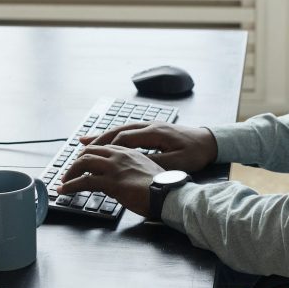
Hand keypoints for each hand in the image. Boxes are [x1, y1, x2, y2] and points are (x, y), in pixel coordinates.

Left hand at [56, 145, 163, 216]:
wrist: (169, 193)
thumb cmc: (162, 187)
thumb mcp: (147, 171)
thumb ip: (132, 170)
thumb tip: (122, 179)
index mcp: (129, 152)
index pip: (103, 148)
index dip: (89, 154)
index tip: (81, 161)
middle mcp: (119, 155)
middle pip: (89, 152)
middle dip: (76, 161)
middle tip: (69, 172)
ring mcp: (114, 168)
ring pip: (83, 163)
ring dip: (70, 172)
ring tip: (64, 182)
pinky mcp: (111, 182)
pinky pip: (84, 182)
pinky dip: (70, 186)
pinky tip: (64, 191)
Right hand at [79, 122, 216, 173]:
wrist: (210, 141)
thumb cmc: (195, 154)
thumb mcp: (177, 162)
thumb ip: (154, 161)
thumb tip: (133, 162)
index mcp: (154, 133)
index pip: (123, 139)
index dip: (105, 149)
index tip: (91, 158)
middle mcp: (149, 125)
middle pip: (117, 131)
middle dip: (97, 140)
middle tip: (79, 149)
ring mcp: (150, 125)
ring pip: (120, 129)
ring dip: (102, 136)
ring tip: (84, 142)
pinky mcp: (152, 128)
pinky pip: (127, 129)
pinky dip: (113, 134)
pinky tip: (105, 140)